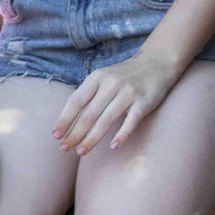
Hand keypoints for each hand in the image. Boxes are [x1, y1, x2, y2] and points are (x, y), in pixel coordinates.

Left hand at [52, 49, 182, 154]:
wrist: (158, 62)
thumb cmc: (126, 75)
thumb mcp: (105, 77)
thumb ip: (89, 95)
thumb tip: (68, 122)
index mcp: (98, 77)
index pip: (76, 101)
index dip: (65, 119)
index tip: (56, 135)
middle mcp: (112, 84)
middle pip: (89, 114)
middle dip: (75, 133)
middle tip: (65, 148)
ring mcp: (129, 93)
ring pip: (106, 120)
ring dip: (92, 138)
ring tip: (81, 151)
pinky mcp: (144, 101)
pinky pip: (131, 121)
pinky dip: (122, 134)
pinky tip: (113, 146)